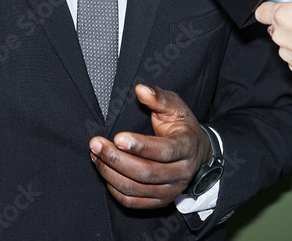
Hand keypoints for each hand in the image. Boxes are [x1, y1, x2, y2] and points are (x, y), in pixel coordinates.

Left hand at [89, 84, 210, 208]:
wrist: (196, 153)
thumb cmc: (182, 126)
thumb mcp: (176, 107)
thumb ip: (159, 97)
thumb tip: (140, 89)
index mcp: (187, 147)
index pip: (164, 151)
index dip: (140, 146)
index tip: (117, 138)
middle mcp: (181, 172)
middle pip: (146, 173)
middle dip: (116, 159)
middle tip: (96, 144)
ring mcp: (171, 190)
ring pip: (136, 189)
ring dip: (111, 173)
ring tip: (95, 155)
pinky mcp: (160, 201)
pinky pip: (133, 202)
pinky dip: (114, 188)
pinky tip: (105, 170)